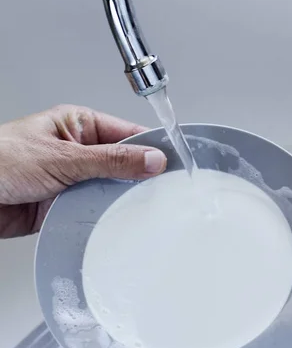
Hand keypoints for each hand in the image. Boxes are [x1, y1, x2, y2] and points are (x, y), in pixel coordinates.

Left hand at [0, 105, 166, 236]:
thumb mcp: (62, 158)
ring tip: (139, 208)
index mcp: (78, 125)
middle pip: (123, 163)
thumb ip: (111, 160)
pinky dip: (104, 217)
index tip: (173, 162)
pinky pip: (95, 210)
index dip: (152, 147)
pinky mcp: (65, 204)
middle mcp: (78, 151)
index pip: (128, 133)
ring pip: (111, 189)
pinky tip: (115, 222)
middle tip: (161, 191)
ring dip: (119, 200)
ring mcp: (73, 179)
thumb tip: (152, 158)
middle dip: (139, 178)